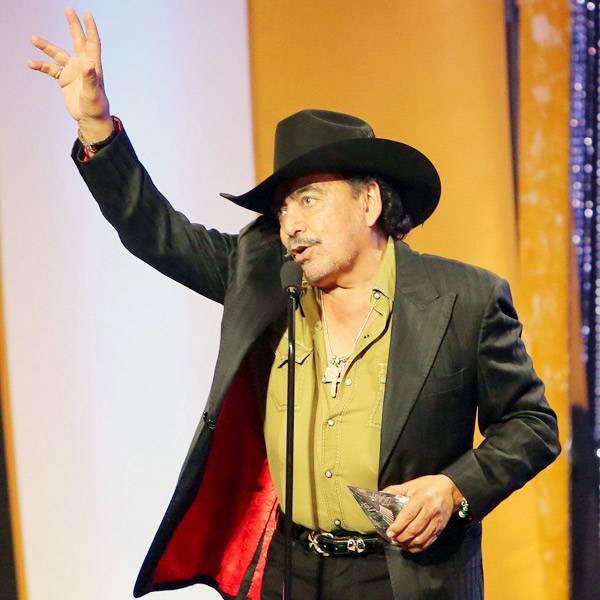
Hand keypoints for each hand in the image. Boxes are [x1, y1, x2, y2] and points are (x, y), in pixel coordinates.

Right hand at [28, 7, 112, 141]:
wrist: (90, 119)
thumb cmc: (96, 108)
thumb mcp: (93, 94)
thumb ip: (90, 80)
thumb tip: (88, 65)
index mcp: (93, 66)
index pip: (93, 43)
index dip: (90, 28)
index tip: (87, 13)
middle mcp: (82, 65)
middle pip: (77, 41)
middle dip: (73, 25)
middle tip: (68, 9)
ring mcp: (72, 71)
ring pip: (58, 54)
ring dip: (46, 46)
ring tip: (33, 38)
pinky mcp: (64, 79)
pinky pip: (50, 69)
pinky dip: (41, 65)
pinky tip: (30, 63)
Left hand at [383, 474, 462, 552]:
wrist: (449, 489)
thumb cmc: (429, 486)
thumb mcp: (411, 484)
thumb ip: (396, 490)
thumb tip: (381, 494)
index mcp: (421, 498)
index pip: (408, 515)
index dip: (398, 526)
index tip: (390, 532)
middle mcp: (430, 510)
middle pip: (414, 529)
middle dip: (401, 537)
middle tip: (393, 539)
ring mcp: (437, 521)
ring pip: (421, 538)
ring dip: (409, 544)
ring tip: (400, 543)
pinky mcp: (441, 528)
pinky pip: (429, 541)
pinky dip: (418, 547)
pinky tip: (411, 546)